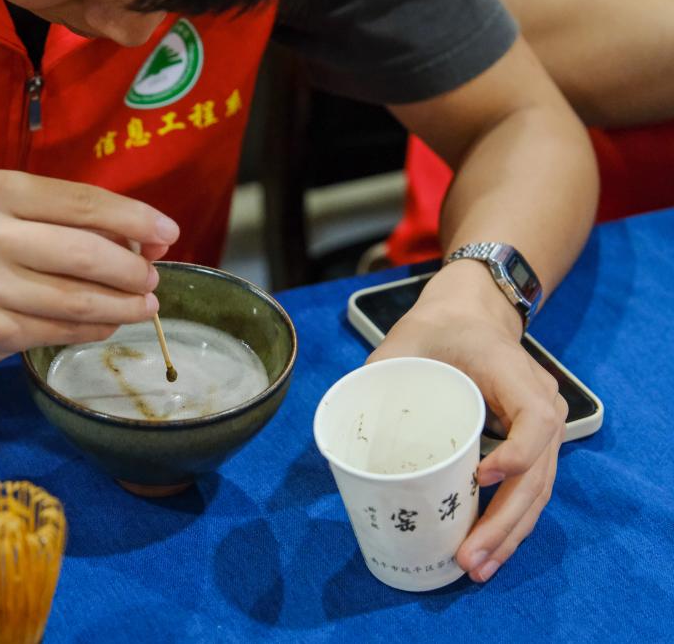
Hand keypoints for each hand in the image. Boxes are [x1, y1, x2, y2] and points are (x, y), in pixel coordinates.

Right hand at [0, 169, 179, 369]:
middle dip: (132, 269)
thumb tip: (151, 241)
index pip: (83, 202)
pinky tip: (110, 324)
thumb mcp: (10, 217)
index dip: (135, 218)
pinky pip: (61, 329)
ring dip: (123, 305)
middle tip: (152, 279)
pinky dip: (96, 328)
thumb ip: (71, 221)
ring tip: (145, 307)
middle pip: (85, 252)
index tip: (169, 233)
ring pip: (78, 298)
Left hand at [367, 261, 566, 582]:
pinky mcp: (532, 443)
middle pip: (538, 473)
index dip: (515, 455)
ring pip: (537, 490)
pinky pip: (529, 488)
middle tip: (469, 558)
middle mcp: (540, 401)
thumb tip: (338, 425)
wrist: (468, 314)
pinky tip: (487, 551)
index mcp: (514, 372)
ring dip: (509, 534)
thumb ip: (376, 375)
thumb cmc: (436, 329)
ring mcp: (542, 425)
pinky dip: (510, 522)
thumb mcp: (403, 342)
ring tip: (478, 568)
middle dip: (504, 522)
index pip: (535, 419)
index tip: (478, 479)